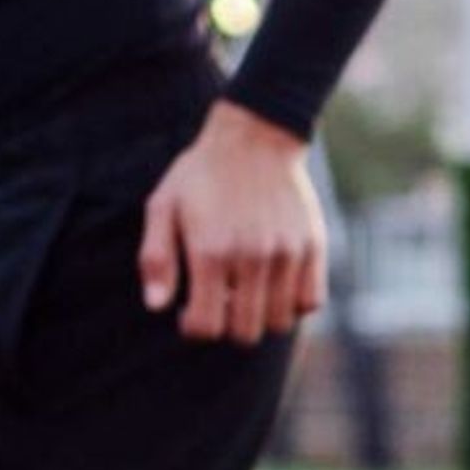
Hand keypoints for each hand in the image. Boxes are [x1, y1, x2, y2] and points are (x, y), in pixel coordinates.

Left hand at [137, 100, 324, 345]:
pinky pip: (310, 302)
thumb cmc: (200, 174)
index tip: (192, 308)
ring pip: (279, 323)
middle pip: (245, 333)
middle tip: (220, 298)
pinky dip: (293, 303)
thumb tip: (156, 306)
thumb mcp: (163, 206)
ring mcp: (286, 254)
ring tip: (247, 290)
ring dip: (261, 315)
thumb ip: (156, 258)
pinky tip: (275, 283)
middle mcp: (252, 257)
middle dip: (227, 324)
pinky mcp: (313, 247)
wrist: (255, 136)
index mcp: (211, 252)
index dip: (194, 326)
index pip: (206, 327)